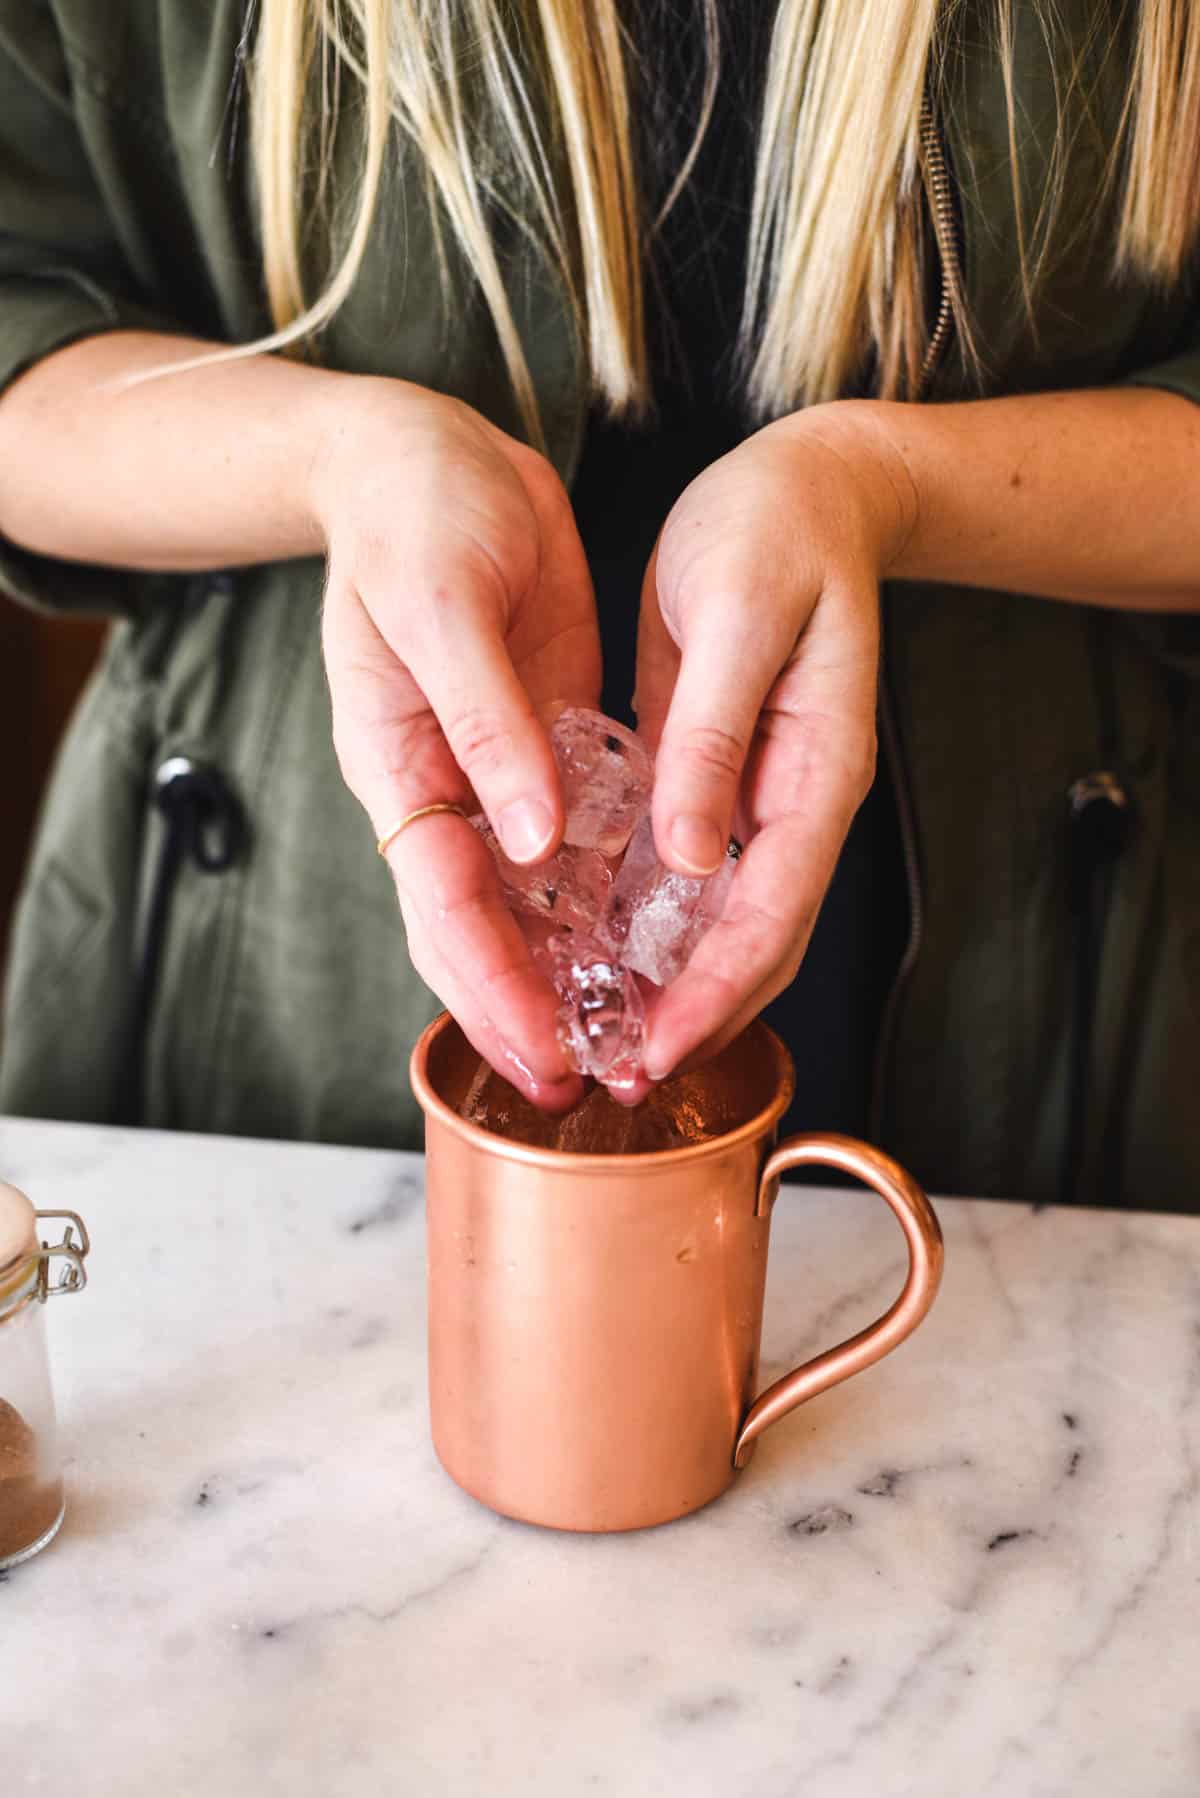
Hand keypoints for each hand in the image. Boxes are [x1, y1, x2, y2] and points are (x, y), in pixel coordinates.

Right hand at [313, 379, 600, 1106]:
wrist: (429, 453)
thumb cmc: (413, 512)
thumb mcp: (444, 602)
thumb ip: (484, 722)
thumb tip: (528, 840)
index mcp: (397, 762)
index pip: (444, 904)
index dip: (491, 986)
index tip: (542, 1051)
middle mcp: (441, 787)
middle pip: (478, 928)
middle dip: (524, 1009)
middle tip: (583, 1083)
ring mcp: (493, 771)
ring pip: (523, 899)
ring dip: (564, 971)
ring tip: (620, 1035)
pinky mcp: (540, 742)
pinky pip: (566, 841)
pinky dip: (596, 898)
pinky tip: (640, 941)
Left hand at [633, 400, 916, 1079]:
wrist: (806, 486)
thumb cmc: (778, 532)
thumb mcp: (737, 617)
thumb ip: (716, 738)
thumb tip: (687, 857)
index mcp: (815, 773)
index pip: (770, 916)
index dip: (716, 994)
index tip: (658, 1051)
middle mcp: (796, 802)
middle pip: (757, 942)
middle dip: (697, 1016)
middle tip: (623, 1076)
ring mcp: (761, 795)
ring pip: (725, 920)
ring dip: (676, 983)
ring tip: (608, 1034)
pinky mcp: (721, 774)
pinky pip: (693, 872)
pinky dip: (657, 921)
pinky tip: (606, 946)